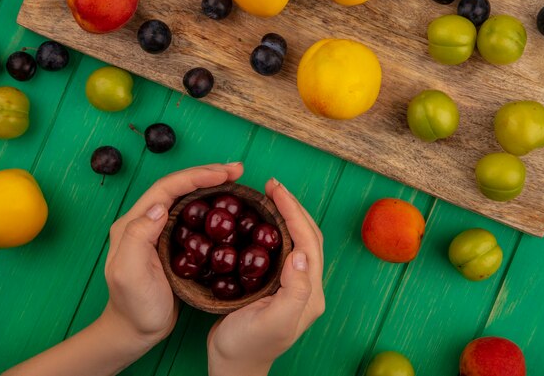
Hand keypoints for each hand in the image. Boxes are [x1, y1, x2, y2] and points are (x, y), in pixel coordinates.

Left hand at [103, 163, 243, 348]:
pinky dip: (211, 205)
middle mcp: (146, 220)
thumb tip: (161, 205)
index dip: (196, 176)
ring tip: (235, 179)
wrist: (135, 330)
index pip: (167, 188)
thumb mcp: (129, 274)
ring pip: (187, 198)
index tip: (224, 173)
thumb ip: (138, 236)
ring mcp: (159, 231)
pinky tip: (227, 206)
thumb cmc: (134, 307)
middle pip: (179, 187)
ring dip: (211, 185)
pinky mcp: (173, 242)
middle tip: (237, 170)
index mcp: (134, 222)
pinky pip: (194, 215)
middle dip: (208, 174)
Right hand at [207, 178, 325, 375]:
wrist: (233, 365)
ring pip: (296, 240)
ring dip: (286, 215)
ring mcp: (294, 284)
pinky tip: (261, 220)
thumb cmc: (248, 345)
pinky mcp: (279, 284)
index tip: (276, 190)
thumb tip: (301, 253)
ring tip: (270, 196)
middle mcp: (307, 285)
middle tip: (272, 185)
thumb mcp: (274, 321)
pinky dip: (275, 228)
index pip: (308, 241)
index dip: (294, 212)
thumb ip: (294, 289)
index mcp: (309, 292)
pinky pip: (282, 248)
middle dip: (293, 207)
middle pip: (306, 236)